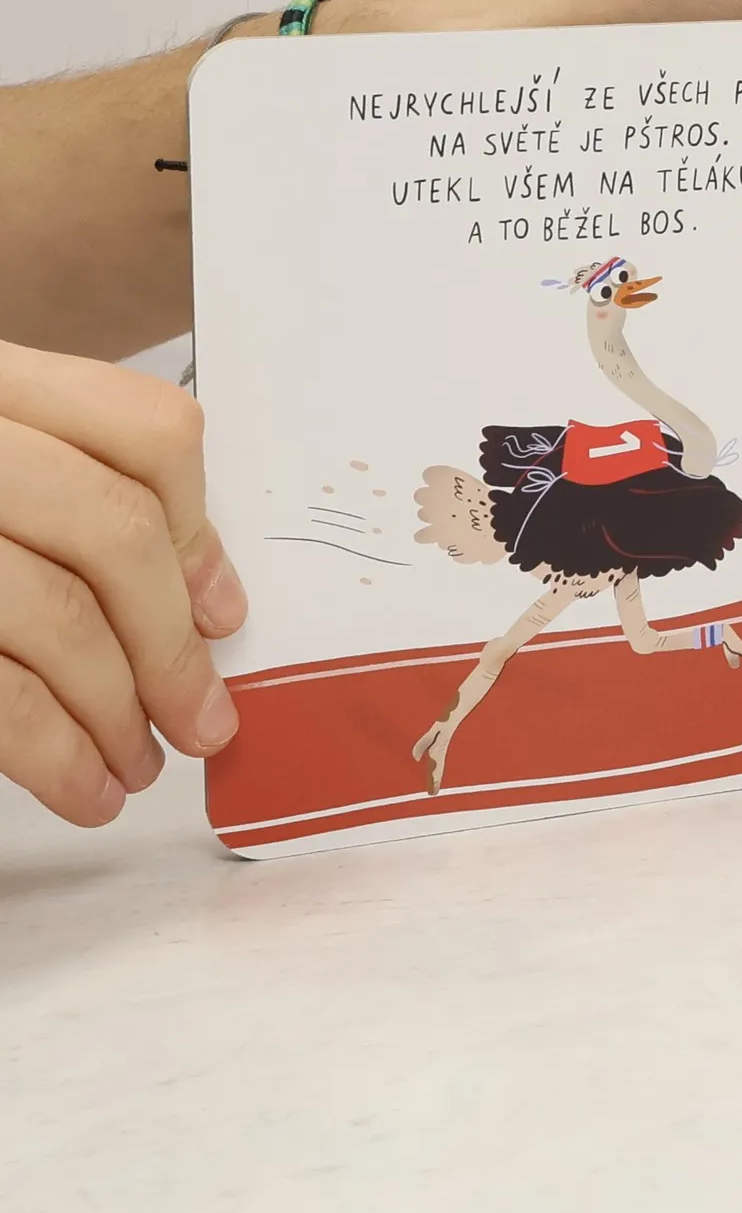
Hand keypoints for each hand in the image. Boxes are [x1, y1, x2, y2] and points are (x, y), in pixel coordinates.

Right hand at [0, 344, 245, 824]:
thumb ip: (65, 496)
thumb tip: (198, 595)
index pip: (142, 429)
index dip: (199, 529)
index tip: (218, 608)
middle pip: (112, 530)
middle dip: (171, 645)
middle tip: (201, 717)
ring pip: (55, 615)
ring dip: (116, 711)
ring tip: (134, 763)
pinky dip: (52, 752)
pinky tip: (79, 783)